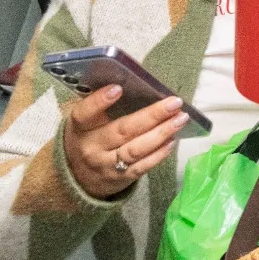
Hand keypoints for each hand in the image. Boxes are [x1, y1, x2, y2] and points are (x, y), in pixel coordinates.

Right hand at [64, 85, 189, 198]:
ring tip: (180, 119)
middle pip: (122, 130)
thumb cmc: (88, 137)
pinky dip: (160, 153)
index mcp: (79, 127)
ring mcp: (106, 165)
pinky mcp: (121, 178)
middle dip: (152, 116)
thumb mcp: (85, 121)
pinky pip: (143, 166)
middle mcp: (92, 147)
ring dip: (161, 133)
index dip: (99, 101)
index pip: (85, 113)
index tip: (118, 88)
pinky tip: (173, 139)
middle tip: (174, 103)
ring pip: (136, 149)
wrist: (78, 178)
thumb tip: (130, 81)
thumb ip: (100, 105)